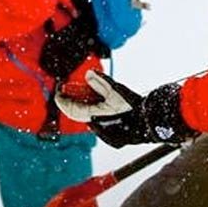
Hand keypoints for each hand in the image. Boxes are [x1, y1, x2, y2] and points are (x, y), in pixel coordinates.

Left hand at [55, 71, 196, 147]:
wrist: (149, 121)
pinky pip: (95, 118)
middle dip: (71, 101)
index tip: (58, 91)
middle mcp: (97, 125)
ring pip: (86, 116)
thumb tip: (88, 74)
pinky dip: (92, 109)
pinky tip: (96, 101)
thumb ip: (101, 82)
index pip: (71, 108)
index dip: (62, 99)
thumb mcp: (117, 91)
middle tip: (66, 91)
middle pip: (77, 113)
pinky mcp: (111, 132)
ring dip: (82, 104)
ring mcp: (103, 130)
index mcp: (95, 116)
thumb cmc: (134, 107)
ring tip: (82, 93)